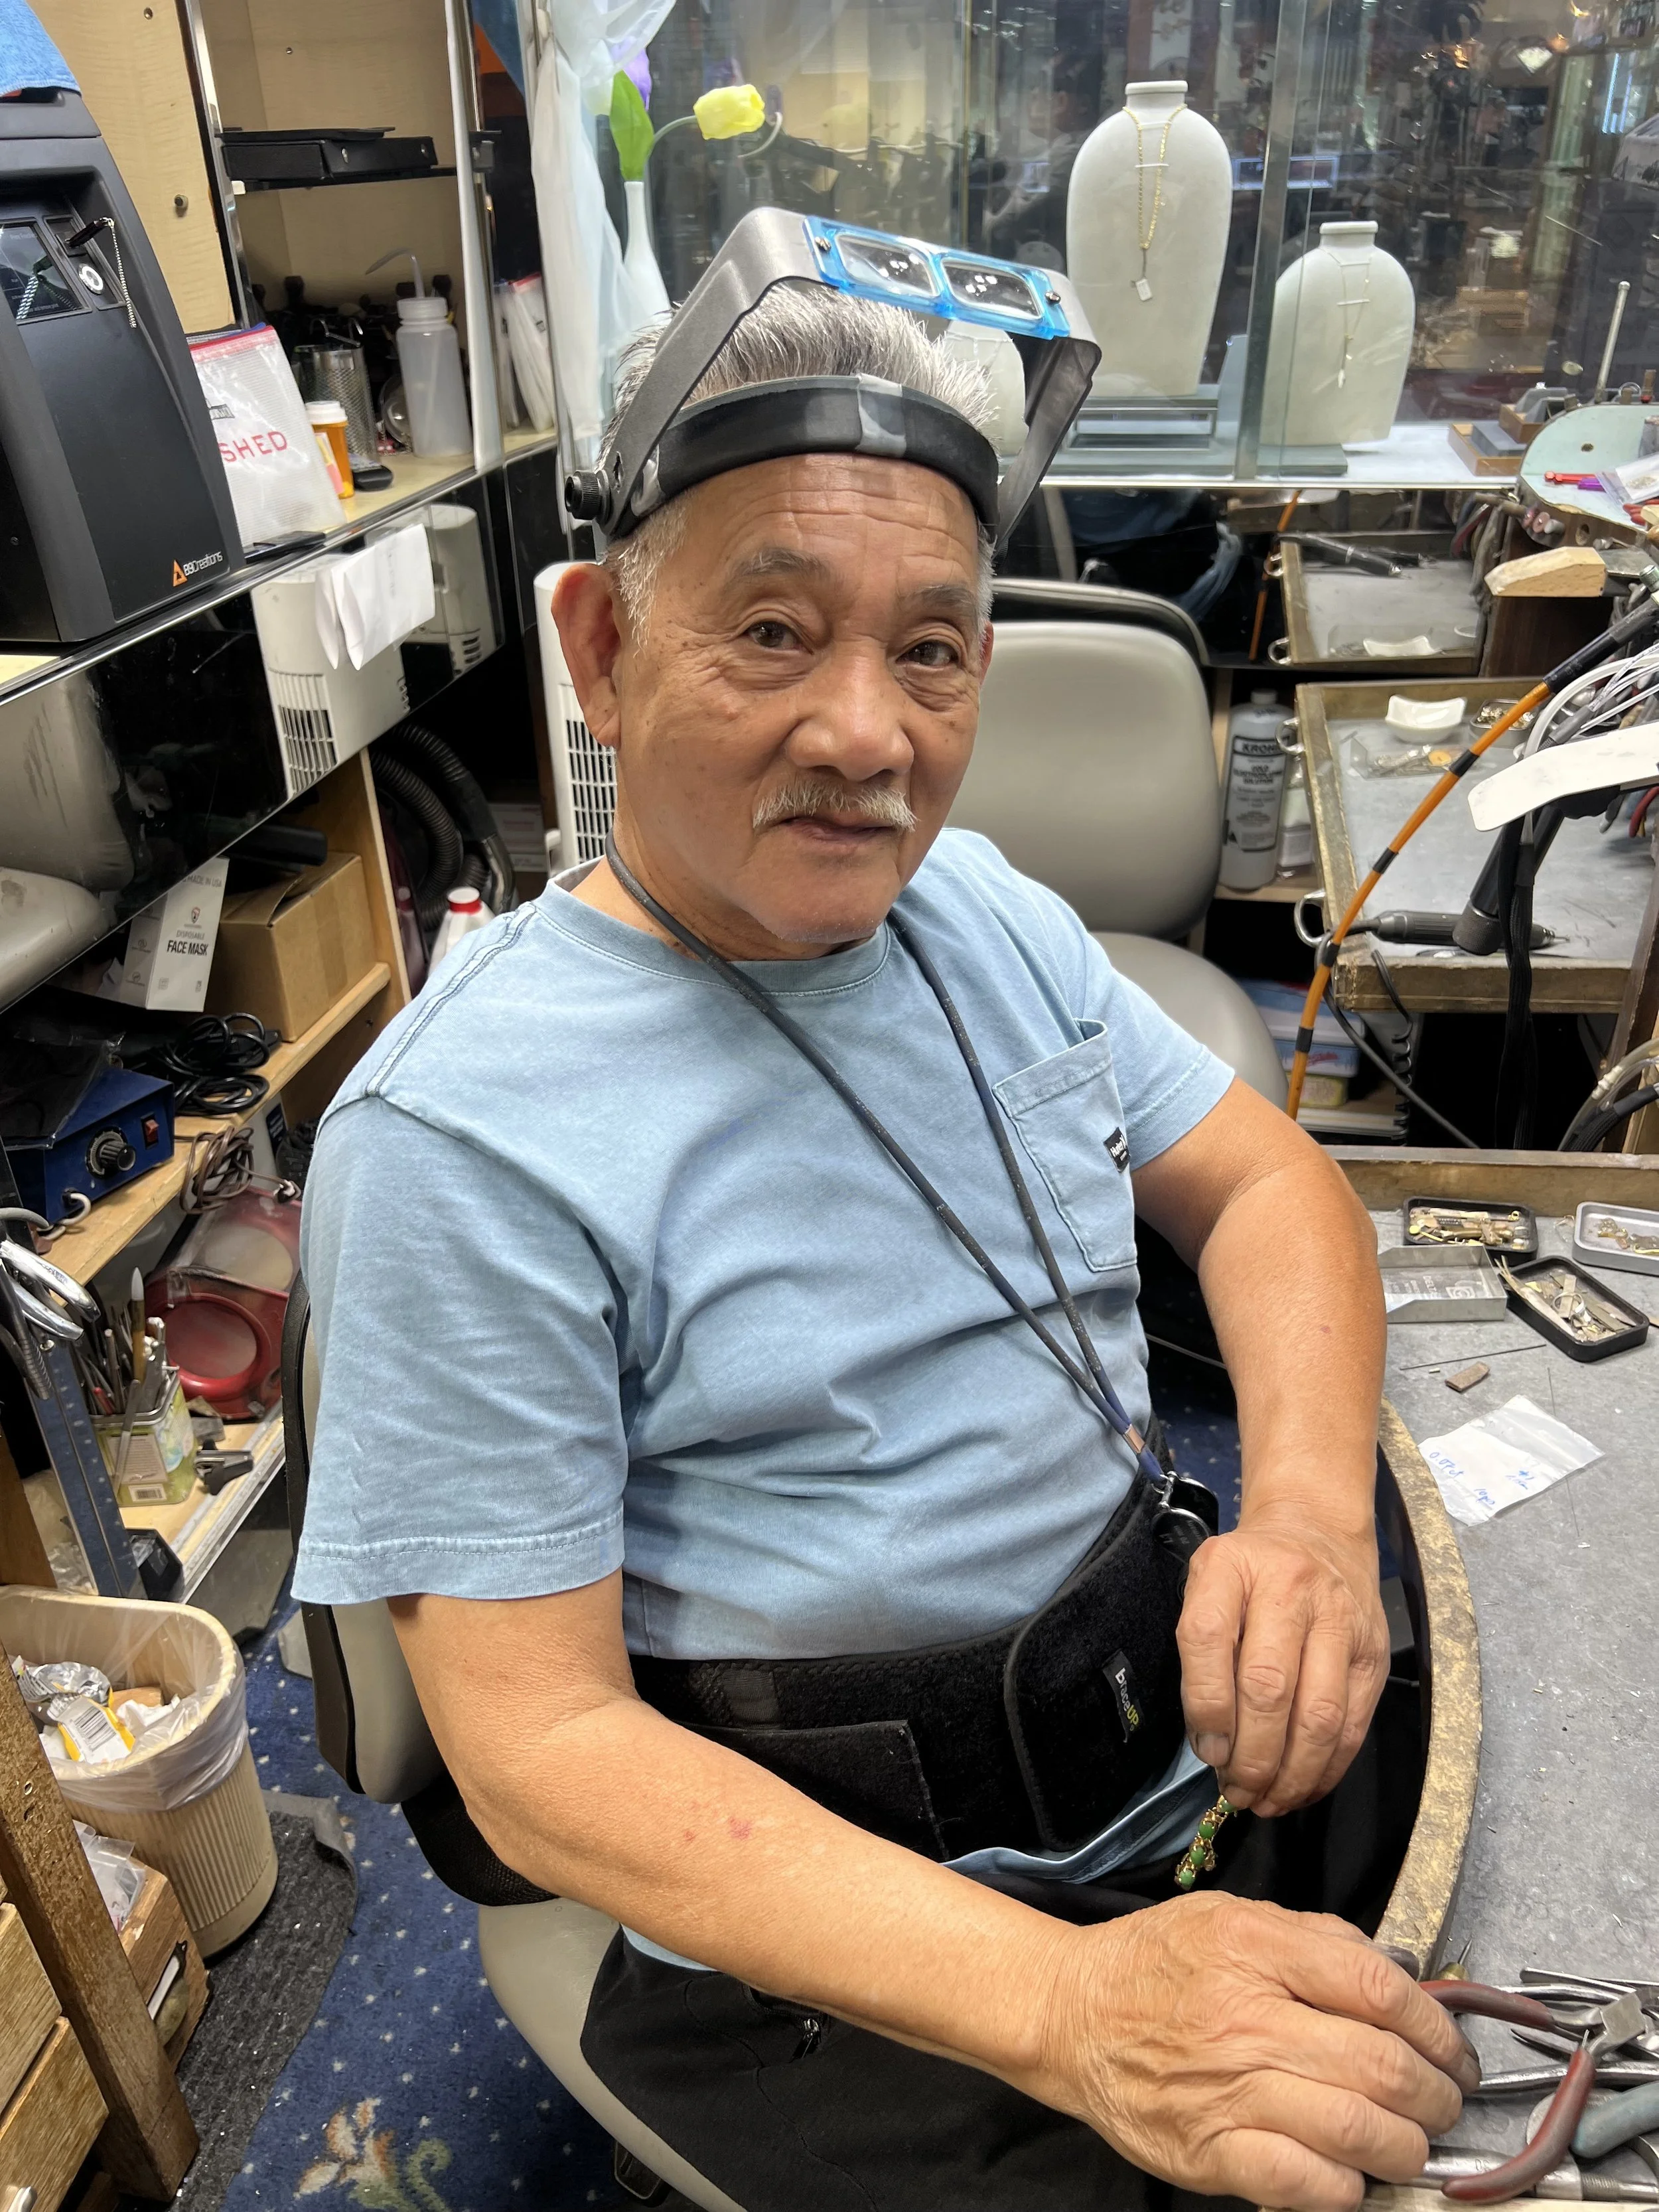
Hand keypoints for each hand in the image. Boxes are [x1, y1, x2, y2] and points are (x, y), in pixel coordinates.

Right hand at [1033, 1893, 1475, 2210]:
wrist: (1071, 2015)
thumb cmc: (1154, 1963)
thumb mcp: (1232, 1914)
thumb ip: (1316, 1936)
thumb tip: (1400, 1974)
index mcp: (1256, 1948)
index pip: (1380, 1988)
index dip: (1438, 2026)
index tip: (1453, 2049)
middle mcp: (1246, 2018)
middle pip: (1382, 2066)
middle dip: (1436, 2095)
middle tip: (1444, 2102)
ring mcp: (1228, 2090)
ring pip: (1356, 2131)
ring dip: (1405, 2146)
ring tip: (1409, 2141)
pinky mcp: (1211, 2152)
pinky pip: (1306, 2184)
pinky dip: (1347, 2187)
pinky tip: (1350, 2172)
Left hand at [1176, 1519, 1389, 1816]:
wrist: (1318, 1531)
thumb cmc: (1251, 1572)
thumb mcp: (1208, 1585)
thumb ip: (1201, 1654)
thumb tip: (1213, 1746)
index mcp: (1230, 1566)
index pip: (1207, 1637)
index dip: (1205, 1704)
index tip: (1207, 1750)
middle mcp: (1288, 1587)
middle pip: (1268, 1686)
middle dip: (1251, 1756)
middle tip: (1236, 1791)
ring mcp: (1339, 1619)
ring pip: (1318, 1715)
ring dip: (1291, 1773)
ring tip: (1268, 1801)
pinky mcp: (1374, 1652)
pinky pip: (1353, 1724)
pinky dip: (1328, 1769)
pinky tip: (1304, 1787)